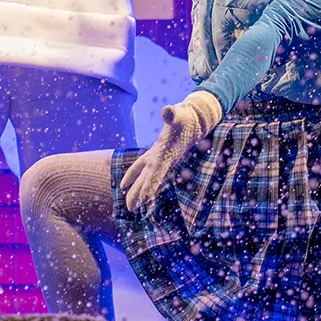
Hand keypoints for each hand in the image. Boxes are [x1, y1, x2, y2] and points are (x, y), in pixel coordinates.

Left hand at [119, 92, 221, 212]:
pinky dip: (135, 176)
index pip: (157, 172)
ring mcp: (159, 157)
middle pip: (149, 179)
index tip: (143, 199)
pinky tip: (124, 185)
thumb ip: (172, 114)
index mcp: (166, 153)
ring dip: (136, 189)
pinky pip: (143, 168)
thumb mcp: (179, 114)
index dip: (150, 184)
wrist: (195, 120)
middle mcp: (163, 159)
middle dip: (140, 193)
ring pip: (145, 176)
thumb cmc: (186, 118)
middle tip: (131, 209)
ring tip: (129, 206)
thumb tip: (166, 111)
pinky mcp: (156, 153)